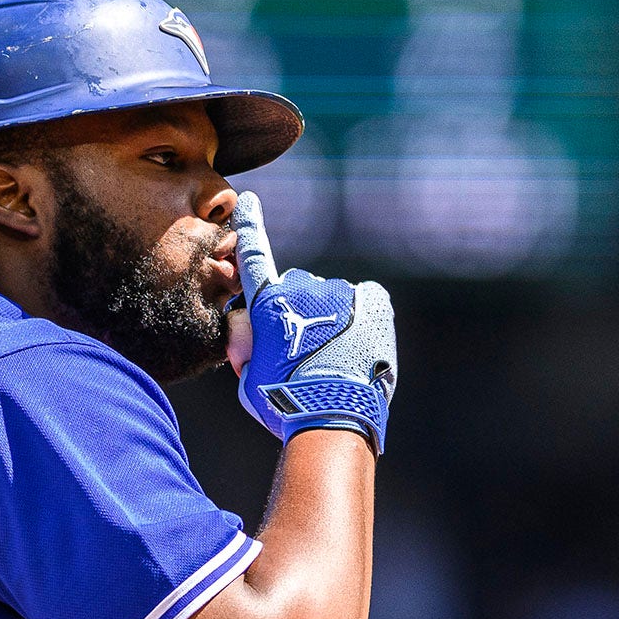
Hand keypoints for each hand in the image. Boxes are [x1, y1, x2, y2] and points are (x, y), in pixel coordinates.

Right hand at [231, 192, 396, 452]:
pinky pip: (364, 298)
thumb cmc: (283, 402)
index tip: (249, 201)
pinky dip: (361, 315)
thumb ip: (246, 343)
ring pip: (332, 299)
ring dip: (332, 319)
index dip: (250, 226)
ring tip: (336, 359)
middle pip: (298, 290)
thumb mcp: (247, 376)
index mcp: (267, 302)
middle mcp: (301, 286)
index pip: (254, 255)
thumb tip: (247, 324)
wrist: (332, 417)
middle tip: (305, 354)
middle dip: (298, 312)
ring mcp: (338, 290)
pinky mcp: (371, 297)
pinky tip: (359, 343)